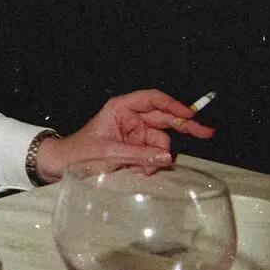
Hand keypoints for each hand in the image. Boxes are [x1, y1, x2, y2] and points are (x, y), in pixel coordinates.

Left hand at [33, 89, 214, 182]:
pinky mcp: (136, 147)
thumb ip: (140, 154)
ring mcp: (135, 133)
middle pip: (165, 118)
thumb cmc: (79, 152)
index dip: (173, 104)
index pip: (152, 99)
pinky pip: (155, 153)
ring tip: (143, 168)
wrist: (64, 165)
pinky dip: (152, 163)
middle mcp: (130, 117)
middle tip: (206, 132)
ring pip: (162, 141)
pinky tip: (141, 170)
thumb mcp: (110, 153)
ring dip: (158, 155)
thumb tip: (167, 156)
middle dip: (184, 126)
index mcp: (121, 108)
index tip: (190, 114)